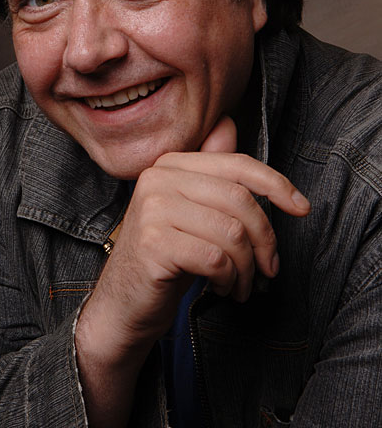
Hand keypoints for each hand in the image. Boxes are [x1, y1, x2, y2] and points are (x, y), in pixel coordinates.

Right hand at [79, 116, 309, 363]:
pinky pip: (215, 258)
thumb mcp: (190, 211)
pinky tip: (220, 288)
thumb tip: (228, 125)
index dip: (276, 184)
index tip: (302, 208)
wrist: (123, 303)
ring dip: (246, 267)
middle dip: (264, 239)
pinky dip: (228, 279)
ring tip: (239, 283)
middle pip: (239, 200)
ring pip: (231, 232)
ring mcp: (152, 210)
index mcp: (169, 165)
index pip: (236, 164)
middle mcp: (157, 179)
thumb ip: (210, 172)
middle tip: (268, 268)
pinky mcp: (153, 244)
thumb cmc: (165, 257)